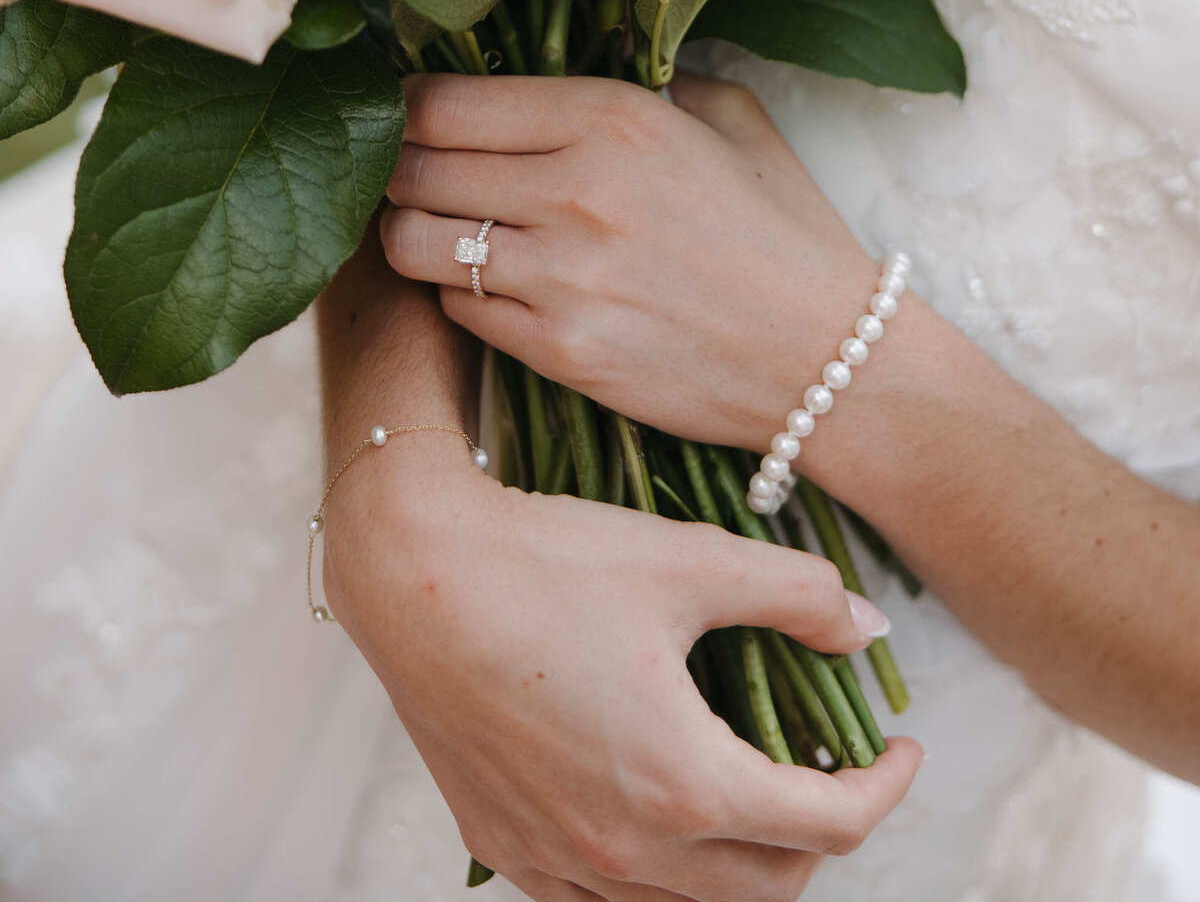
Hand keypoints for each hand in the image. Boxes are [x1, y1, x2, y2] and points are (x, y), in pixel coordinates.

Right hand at [323, 434, 921, 901]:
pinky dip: (657, 871)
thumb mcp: (692, 559)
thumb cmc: (550, 559)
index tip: (901, 747)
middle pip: (768, 885)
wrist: (410, 570)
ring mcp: (556, 860)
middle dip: (820, 832)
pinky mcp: (503, 846)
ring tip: (750, 782)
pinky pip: (605, 897)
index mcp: (686, 786)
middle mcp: (623, 850)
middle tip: (830, 764)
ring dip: (740, 859)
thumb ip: (798, 596)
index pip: (830, 827)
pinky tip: (656, 804)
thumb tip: (868, 631)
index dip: (884, 787)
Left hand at [380, 71, 877, 450]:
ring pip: (413, 242)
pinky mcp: (557, 351)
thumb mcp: (728, 120)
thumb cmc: (783, 235)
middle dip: (398, 169)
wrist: (831, 360)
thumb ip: (651, 77)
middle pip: (413, 167)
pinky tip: (498, 285)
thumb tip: (583, 57)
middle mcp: (576, 189)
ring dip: (414, 233)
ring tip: (443, 230)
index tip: (410, 115)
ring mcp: (561, 277)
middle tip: (411, 173)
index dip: (408, 107)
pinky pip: (457, 309)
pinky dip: (461, 294)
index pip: (445, 101)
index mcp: (614, 117)